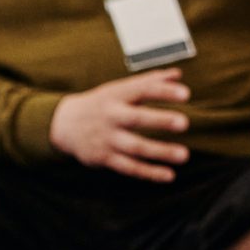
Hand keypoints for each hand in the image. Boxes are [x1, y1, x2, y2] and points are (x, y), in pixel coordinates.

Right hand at [48, 69, 190, 182]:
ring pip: (135, 147)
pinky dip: (149, 173)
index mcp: (116, 95)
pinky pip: (129, 167)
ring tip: (184, 155)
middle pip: (137, 118)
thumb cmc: (100, 104)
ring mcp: (107, 138)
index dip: (164, 91)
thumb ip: (149, 82)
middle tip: (184, 123)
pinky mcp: (104, 158)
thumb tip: (178, 74)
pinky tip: (168, 175)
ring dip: (160, 152)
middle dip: (160, 120)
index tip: (186, 94)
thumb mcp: (119, 88)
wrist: (64, 124)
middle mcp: (111, 116)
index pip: (142, 90)